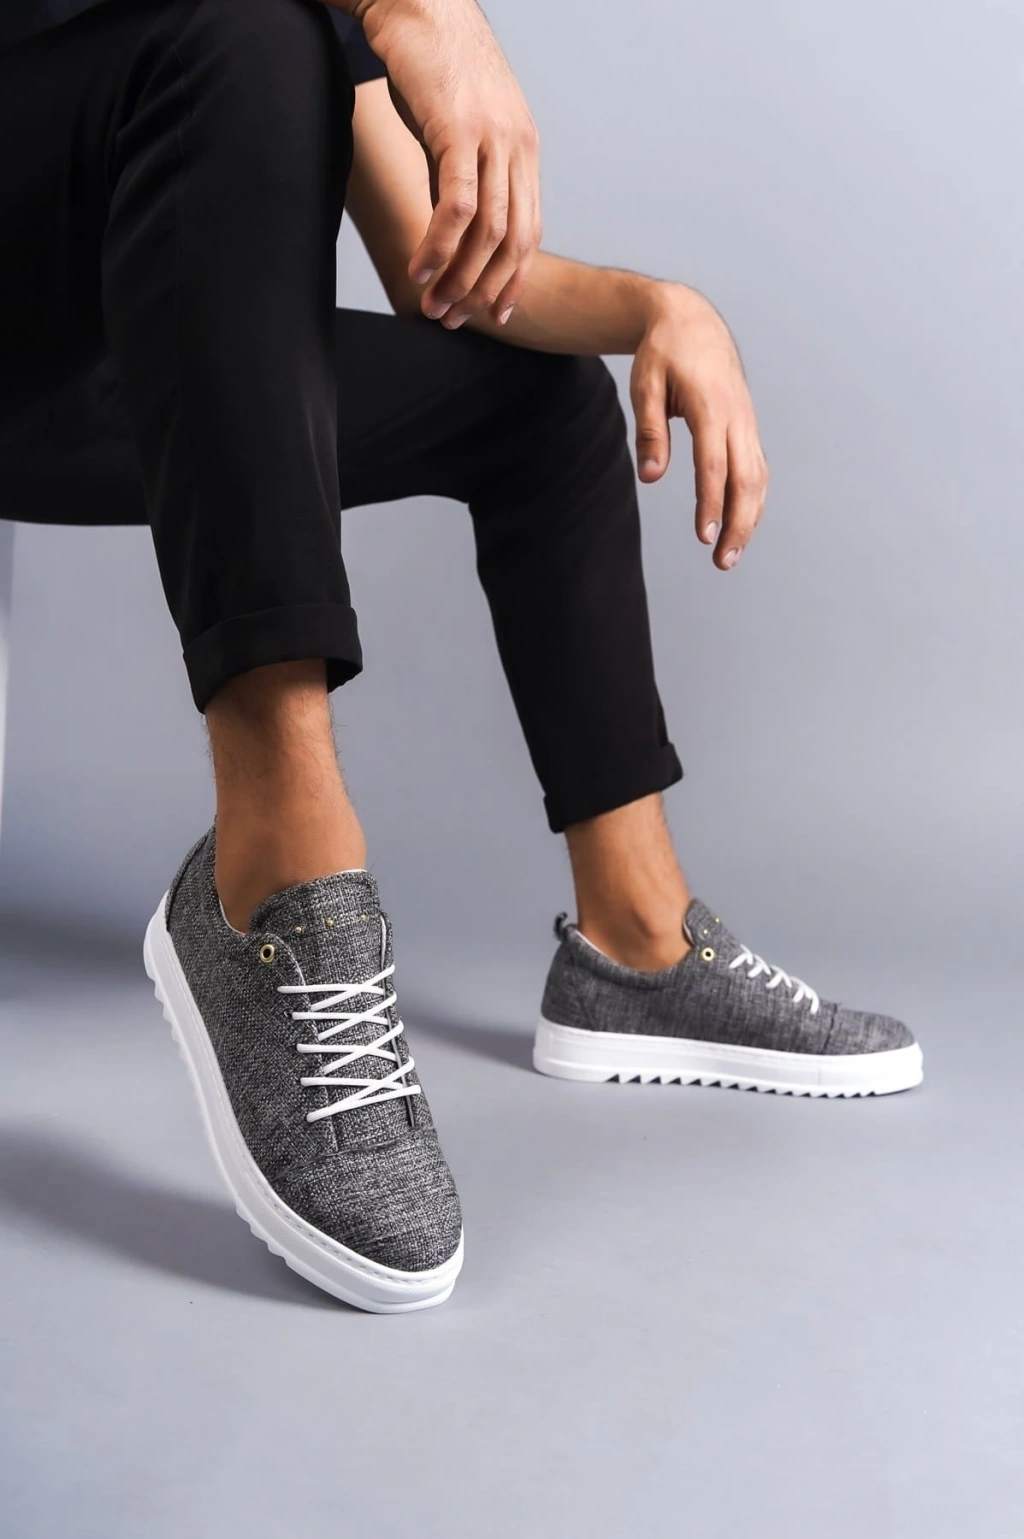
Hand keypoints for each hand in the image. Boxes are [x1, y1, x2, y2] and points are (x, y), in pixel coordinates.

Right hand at [350, 0, 541, 325]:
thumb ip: (459, 175)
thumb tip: (448, 225)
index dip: (512, 279)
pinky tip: (420, 268)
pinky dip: (440, 246)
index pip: (529, 231)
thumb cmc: (429, 63)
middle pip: (513, 241)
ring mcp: (493, 138)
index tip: (493, 313)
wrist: (417, 1)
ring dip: (458, 277)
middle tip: (453, 319)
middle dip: (484, 290)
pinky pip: (457, 205)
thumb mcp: (455, 127)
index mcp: (523, 148)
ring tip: (433, 305)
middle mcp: (517, 146)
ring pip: (487, 231)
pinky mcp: (459, 129)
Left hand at [629, 285, 768, 568]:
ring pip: (758, 478)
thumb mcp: (645, 386)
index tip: (704, 536)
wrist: (692, 320)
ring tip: (729, 555)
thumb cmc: (664, 352)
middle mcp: (737, 416)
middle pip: (747, 479)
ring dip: (749, 519)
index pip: (714, 465)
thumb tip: (651, 478)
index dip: (711, 504)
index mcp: (712, 406)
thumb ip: (649, 432)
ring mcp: (747, 422)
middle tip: (722, 561)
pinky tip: (740, 525)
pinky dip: (752, 500)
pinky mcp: (748, 427)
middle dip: (738, 524)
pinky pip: (757, 469)